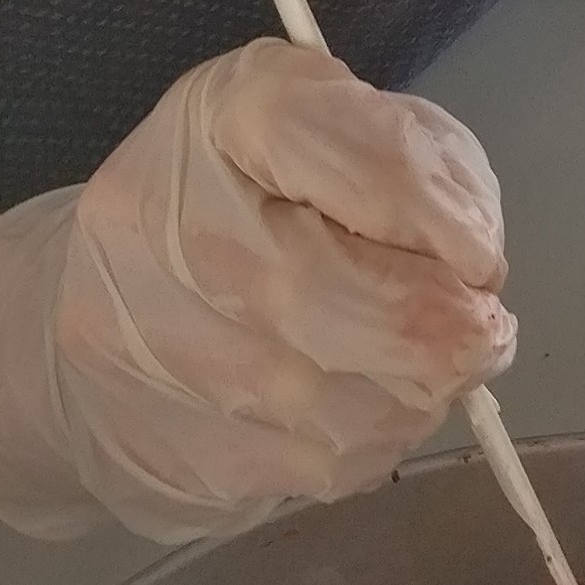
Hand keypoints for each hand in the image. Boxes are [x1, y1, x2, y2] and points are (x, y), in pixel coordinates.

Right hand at [0, 38, 514, 543]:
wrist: (101, 303)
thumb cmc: (249, 201)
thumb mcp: (339, 132)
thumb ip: (412, 163)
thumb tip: (471, 260)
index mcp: (219, 118)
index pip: (336, 151)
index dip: (427, 213)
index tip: (479, 256)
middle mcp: (155, 226)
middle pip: (314, 294)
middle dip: (434, 329)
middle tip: (483, 331)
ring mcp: (145, 349)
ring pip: (328, 405)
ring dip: (414, 397)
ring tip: (421, 368)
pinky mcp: (168, 449)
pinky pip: (317, 466)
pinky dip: (372, 442)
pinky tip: (362, 406)